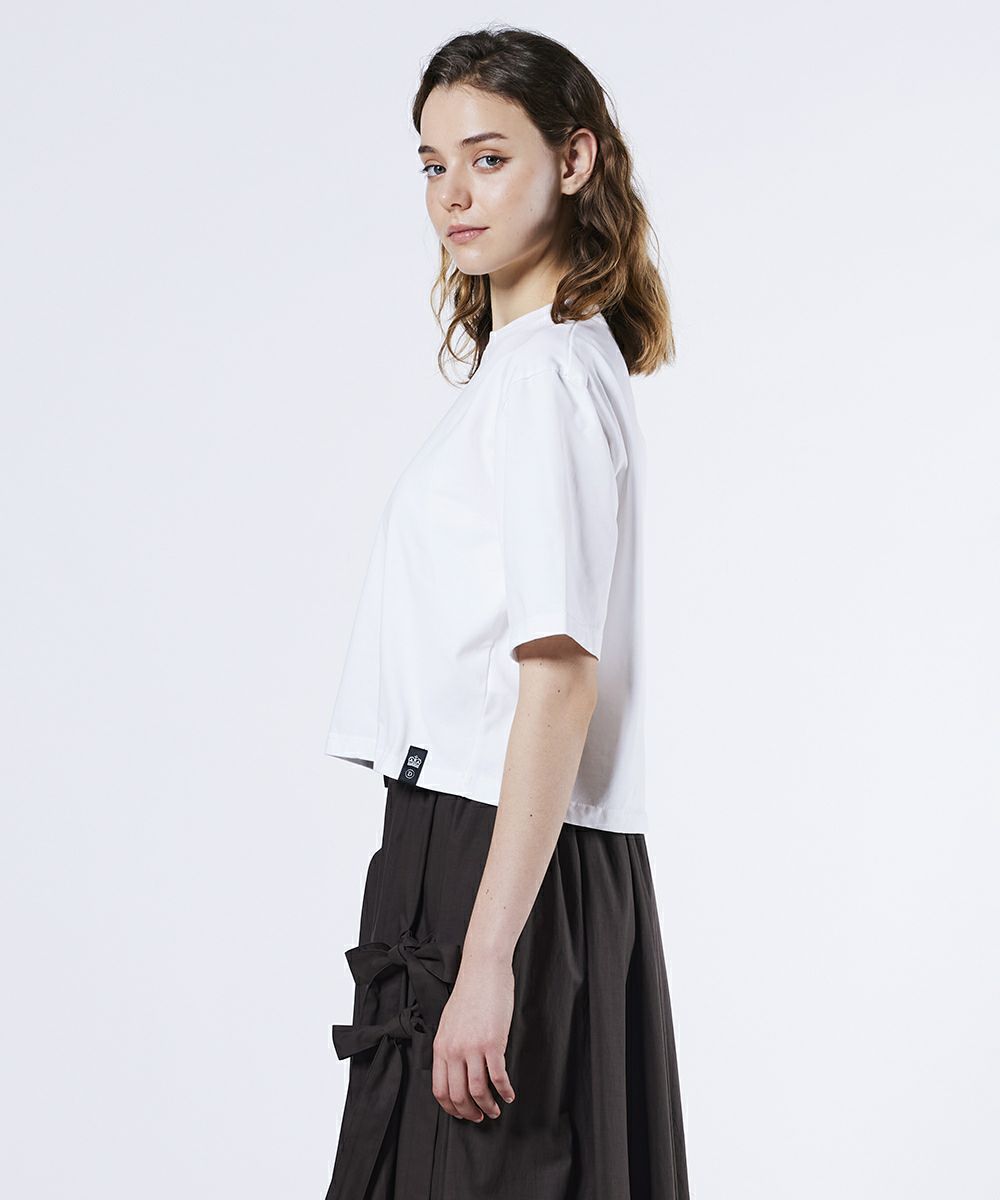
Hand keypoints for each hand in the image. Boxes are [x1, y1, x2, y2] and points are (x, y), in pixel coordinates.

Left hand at [431, 952, 516, 1120]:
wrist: (483, 969)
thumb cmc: (469, 992)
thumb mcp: (449, 1022)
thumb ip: (450, 1046)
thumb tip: (455, 1069)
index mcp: (440, 1046)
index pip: (440, 1089)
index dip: (452, 1108)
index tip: (462, 1113)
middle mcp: (453, 1050)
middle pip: (458, 1095)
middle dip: (470, 1113)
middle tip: (480, 1117)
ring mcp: (473, 1047)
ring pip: (478, 1091)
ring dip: (488, 1106)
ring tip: (496, 1109)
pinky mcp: (493, 1043)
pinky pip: (498, 1077)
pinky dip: (505, 1090)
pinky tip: (509, 1094)